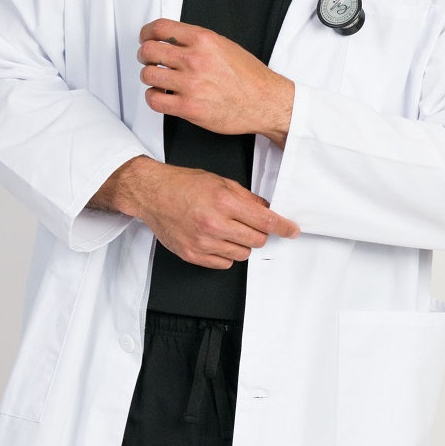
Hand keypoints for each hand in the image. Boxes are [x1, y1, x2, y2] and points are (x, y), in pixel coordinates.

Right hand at [90, 157, 299, 268]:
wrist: (152, 194)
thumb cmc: (183, 184)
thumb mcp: (220, 182)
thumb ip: (246, 198)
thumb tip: (266, 210)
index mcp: (224, 202)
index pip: (265, 221)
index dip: (284, 227)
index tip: (292, 231)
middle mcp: (214, 224)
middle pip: (257, 240)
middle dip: (258, 233)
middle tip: (247, 224)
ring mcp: (203, 242)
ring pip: (242, 254)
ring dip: (241, 244)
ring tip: (227, 230)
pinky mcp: (193, 255)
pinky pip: (224, 264)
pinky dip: (225, 254)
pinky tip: (216, 240)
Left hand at [137, 19, 293, 146]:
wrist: (264, 102)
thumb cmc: (250, 78)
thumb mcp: (225, 46)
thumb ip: (199, 41)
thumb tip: (176, 39)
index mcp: (203, 40)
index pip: (160, 28)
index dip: (146, 32)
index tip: (145, 37)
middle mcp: (194, 60)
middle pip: (149, 50)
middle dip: (145, 54)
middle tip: (148, 59)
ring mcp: (190, 84)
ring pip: (148, 75)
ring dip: (149, 76)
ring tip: (157, 79)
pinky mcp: (188, 107)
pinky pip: (154, 100)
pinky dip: (153, 97)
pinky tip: (160, 95)